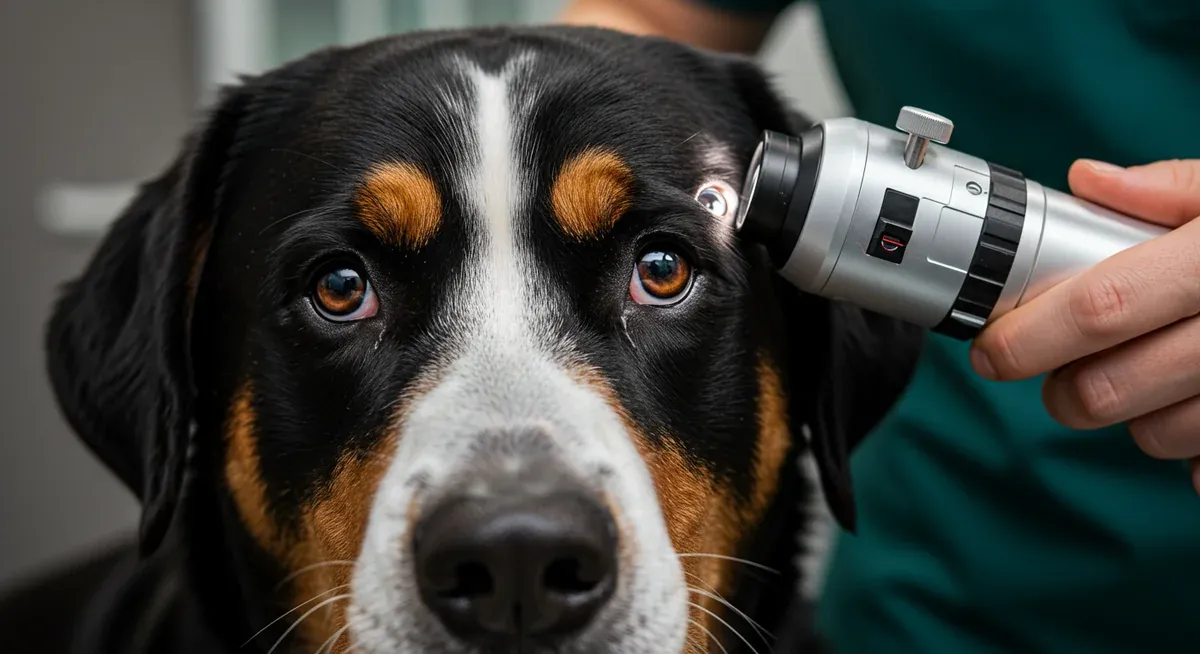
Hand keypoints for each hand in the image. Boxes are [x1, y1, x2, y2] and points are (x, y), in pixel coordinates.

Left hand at [969, 159, 1199, 491]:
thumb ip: (1175, 186)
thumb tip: (1090, 180)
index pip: (1102, 308)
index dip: (1030, 336)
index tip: (990, 347)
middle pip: (1110, 389)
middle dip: (1060, 391)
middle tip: (1051, 377)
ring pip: (1155, 436)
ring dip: (1125, 417)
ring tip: (1137, 380)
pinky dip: (1192, 447)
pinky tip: (1199, 404)